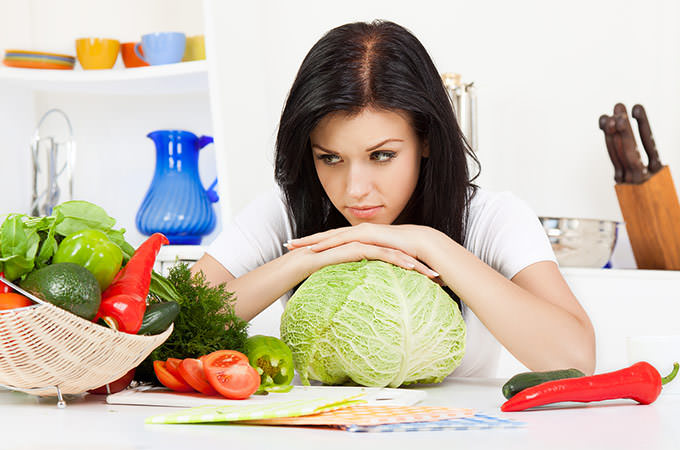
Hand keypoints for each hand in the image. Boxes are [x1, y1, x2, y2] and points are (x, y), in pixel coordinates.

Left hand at [286, 223, 439, 278]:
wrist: (424, 247)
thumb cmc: (407, 257)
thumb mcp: (384, 264)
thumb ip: (373, 269)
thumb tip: (365, 285)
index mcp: (360, 239)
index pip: (333, 242)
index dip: (315, 246)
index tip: (298, 251)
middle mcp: (358, 233)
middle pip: (326, 237)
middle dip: (306, 241)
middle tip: (287, 246)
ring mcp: (362, 232)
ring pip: (330, 236)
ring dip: (311, 241)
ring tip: (294, 247)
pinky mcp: (368, 235)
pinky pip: (344, 241)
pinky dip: (328, 245)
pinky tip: (315, 251)